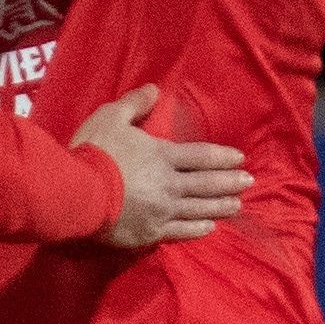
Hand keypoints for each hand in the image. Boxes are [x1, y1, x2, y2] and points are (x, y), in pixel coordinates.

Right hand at [76, 83, 251, 247]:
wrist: (75, 194)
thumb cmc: (93, 152)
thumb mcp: (110, 118)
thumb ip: (133, 104)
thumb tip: (154, 90)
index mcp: (162, 156)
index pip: (201, 156)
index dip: (222, 157)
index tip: (239, 159)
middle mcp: (169, 184)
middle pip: (206, 184)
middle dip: (229, 182)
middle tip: (248, 182)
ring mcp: (162, 211)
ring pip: (199, 209)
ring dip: (220, 206)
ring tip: (237, 205)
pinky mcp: (150, 233)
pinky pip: (181, 232)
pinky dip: (197, 230)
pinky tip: (209, 228)